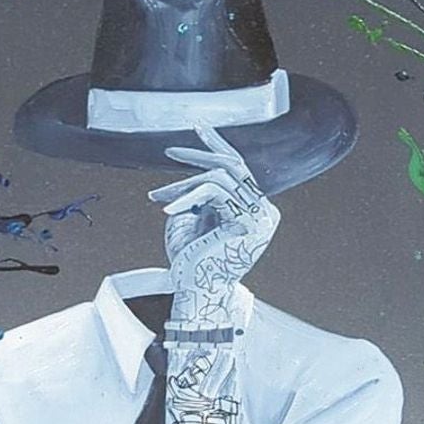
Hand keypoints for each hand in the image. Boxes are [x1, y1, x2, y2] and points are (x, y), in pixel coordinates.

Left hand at [148, 125, 278, 310]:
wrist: (196, 293)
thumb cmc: (191, 264)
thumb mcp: (192, 221)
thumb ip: (198, 198)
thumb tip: (194, 181)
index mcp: (255, 212)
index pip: (240, 170)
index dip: (218, 146)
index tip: (199, 129)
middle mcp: (264, 213)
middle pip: (234, 166)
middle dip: (201, 153)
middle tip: (170, 151)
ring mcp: (261, 217)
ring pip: (220, 177)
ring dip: (183, 185)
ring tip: (158, 197)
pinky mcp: (249, 221)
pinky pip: (215, 191)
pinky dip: (187, 196)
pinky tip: (166, 209)